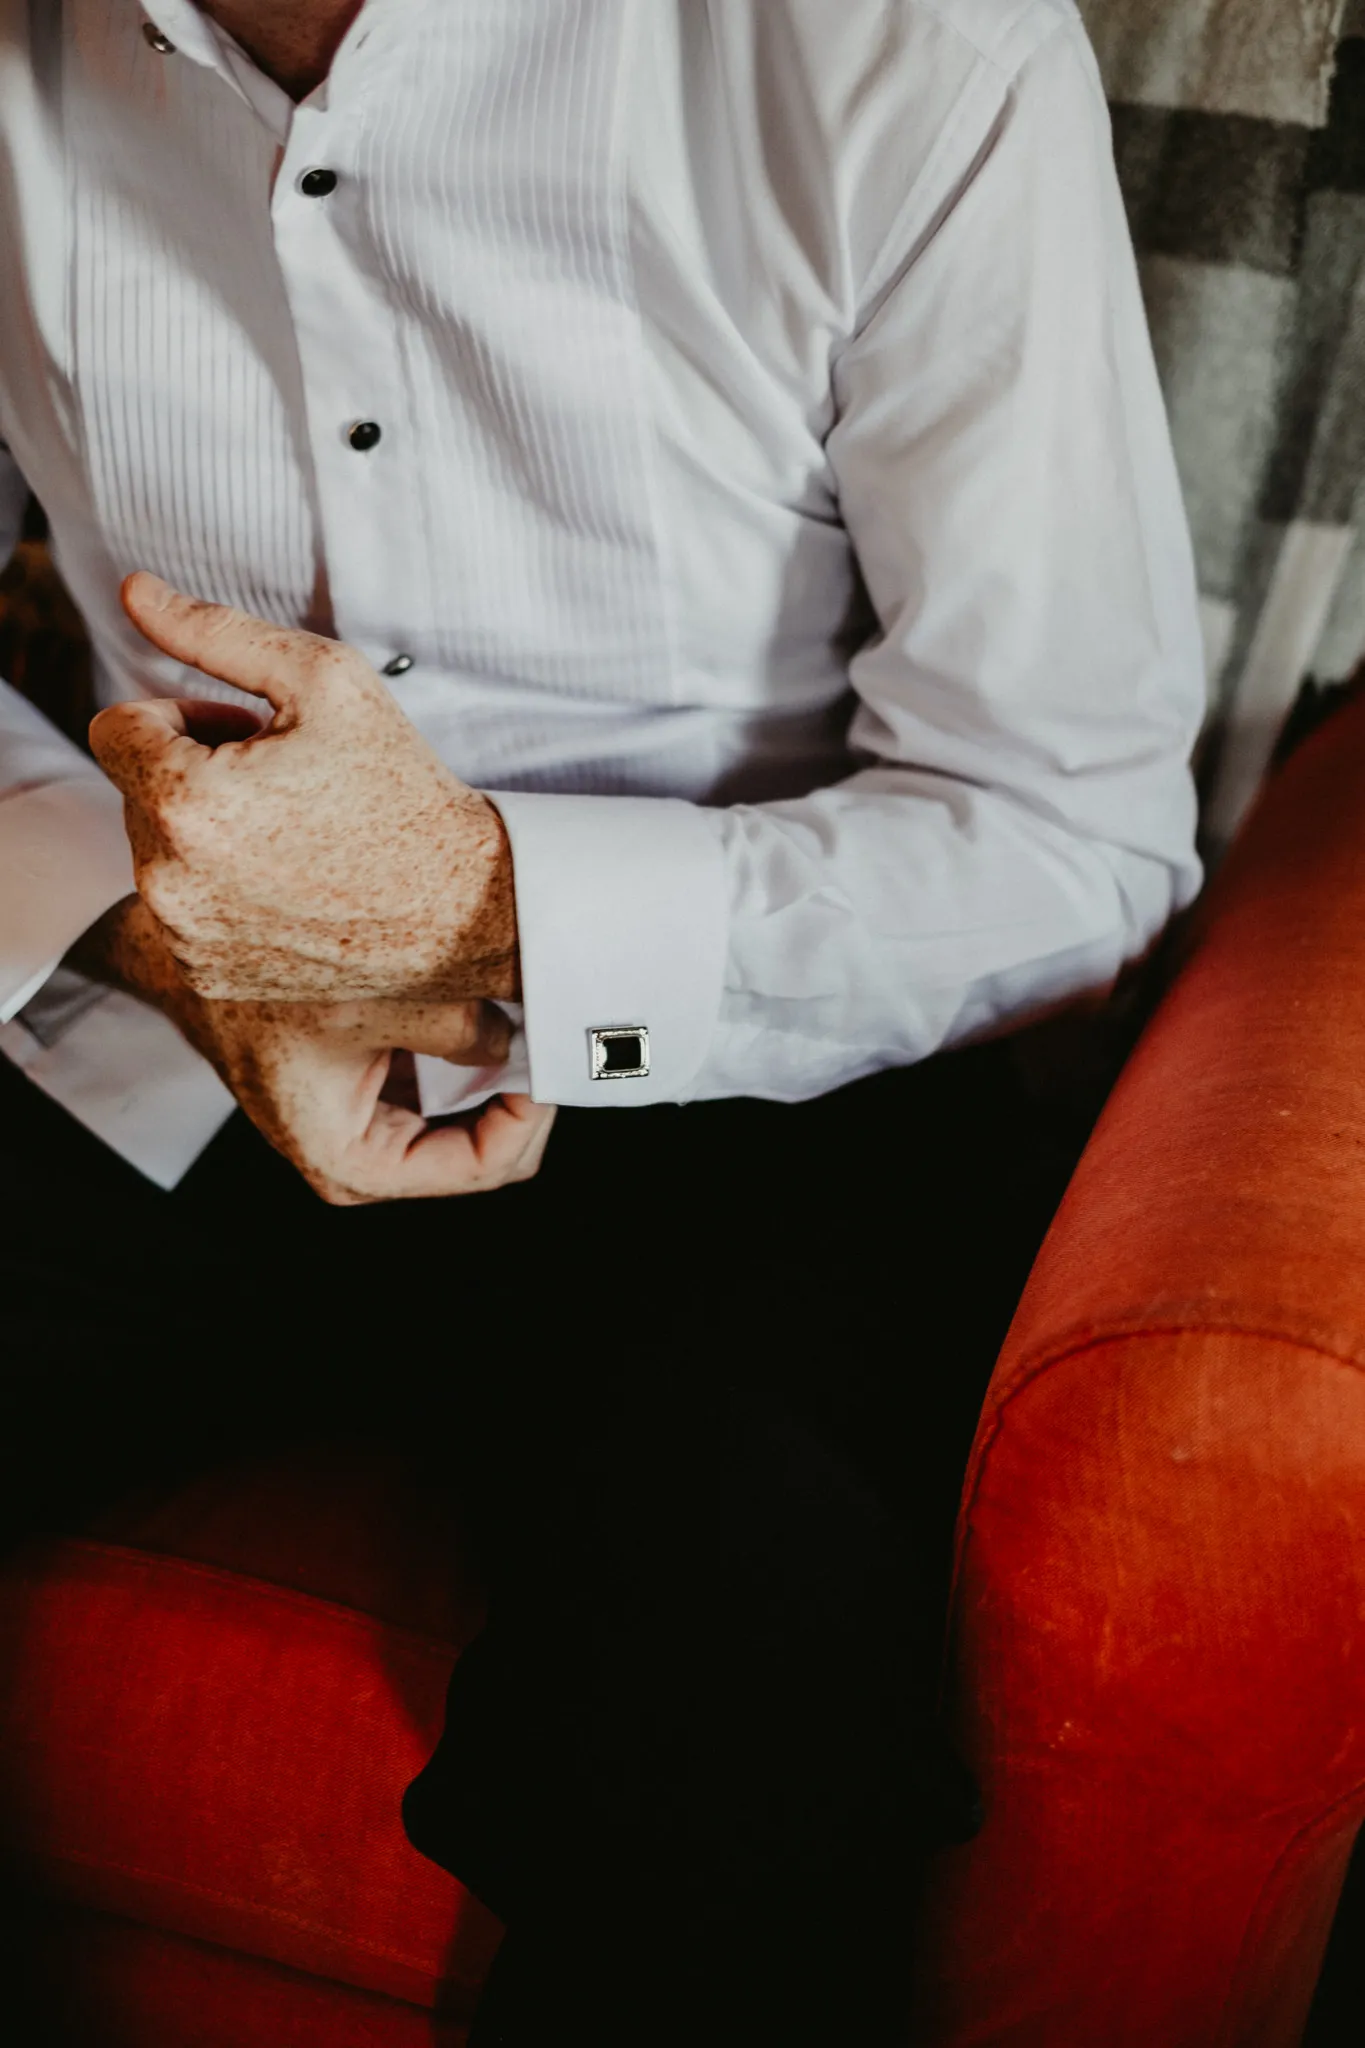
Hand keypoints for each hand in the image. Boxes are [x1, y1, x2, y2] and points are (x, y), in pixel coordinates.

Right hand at [74, 897, 555, 1204]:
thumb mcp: (384, 995)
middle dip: (521, 1093)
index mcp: (351, 1160)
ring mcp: (362, 1121)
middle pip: (480, 1148)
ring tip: (530, 1019)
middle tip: (557, 1038)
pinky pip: (440, 1081)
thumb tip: (532, 1030)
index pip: (482, 1165)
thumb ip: (469, 1026)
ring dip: (500, 1068)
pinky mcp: (365, 1084)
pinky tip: (491, 1010)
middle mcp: (357, 1154)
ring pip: (465, 1113)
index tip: (553, 1059)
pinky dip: (469, 1048)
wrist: (180, 945)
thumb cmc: (258, 977)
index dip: (531, 1116)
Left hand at [87, 574, 518, 1005]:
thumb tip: (134, 590)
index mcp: (183, 798)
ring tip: (293, 835)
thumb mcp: (323, 681)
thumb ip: (214, 632)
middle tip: (286, 785)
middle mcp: (166, 880)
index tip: (247, 735)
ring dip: (204, 836)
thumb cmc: (399, 787)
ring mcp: (184, 938)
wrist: (460, 910)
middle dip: (193, 777)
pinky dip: (221, 894)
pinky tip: (291, 888)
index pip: (116, 729)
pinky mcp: (204, 979)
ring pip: (156, 854)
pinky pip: (182, 912)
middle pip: (135, 793)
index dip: (183, 719)